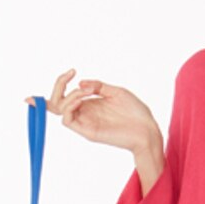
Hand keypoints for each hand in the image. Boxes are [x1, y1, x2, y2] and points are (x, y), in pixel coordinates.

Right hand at [26, 70, 161, 155]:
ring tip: (87, 92)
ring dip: (69, 96)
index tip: (72, 71)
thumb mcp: (116, 92)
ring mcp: (86, 123)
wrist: (147, 130)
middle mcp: (86, 113)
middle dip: (59, 86)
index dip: (61, 83)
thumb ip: (98, 86)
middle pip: (57, 103)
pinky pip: (68, 121)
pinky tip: (82, 99)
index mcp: (91, 104)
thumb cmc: (135, 112)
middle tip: (71, 76)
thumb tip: (80, 83)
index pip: (66, 95)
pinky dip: (69, 107)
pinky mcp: (89, 132)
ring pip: (61, 110)